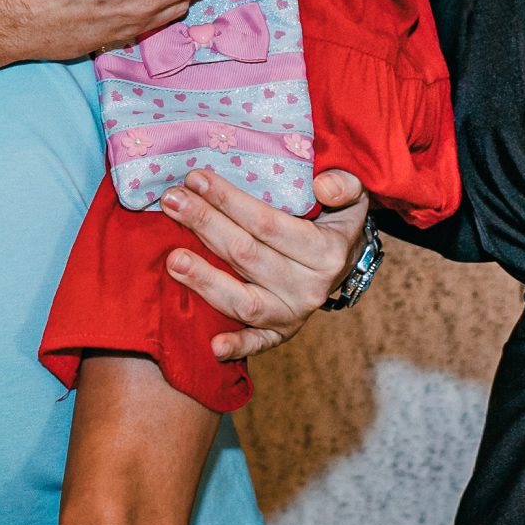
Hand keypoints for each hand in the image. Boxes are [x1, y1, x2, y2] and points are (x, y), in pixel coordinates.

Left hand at [160, 168, 370, 360]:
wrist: (346, 260)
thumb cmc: (337, 218)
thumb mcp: (352, 194)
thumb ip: (344, 183)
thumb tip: (323, 186)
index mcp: (325, 251)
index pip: (268, 224)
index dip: (230, 201)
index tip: (197, 178)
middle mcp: (310, 288)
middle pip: (246, 255)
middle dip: (205, 225)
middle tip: (172, 201)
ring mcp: (294, 315)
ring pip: (243, 301)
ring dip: (204, 280)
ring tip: (172, 258)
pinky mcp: (281, 334)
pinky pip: (257, 343)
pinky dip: (237, 346)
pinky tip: (213, 346)